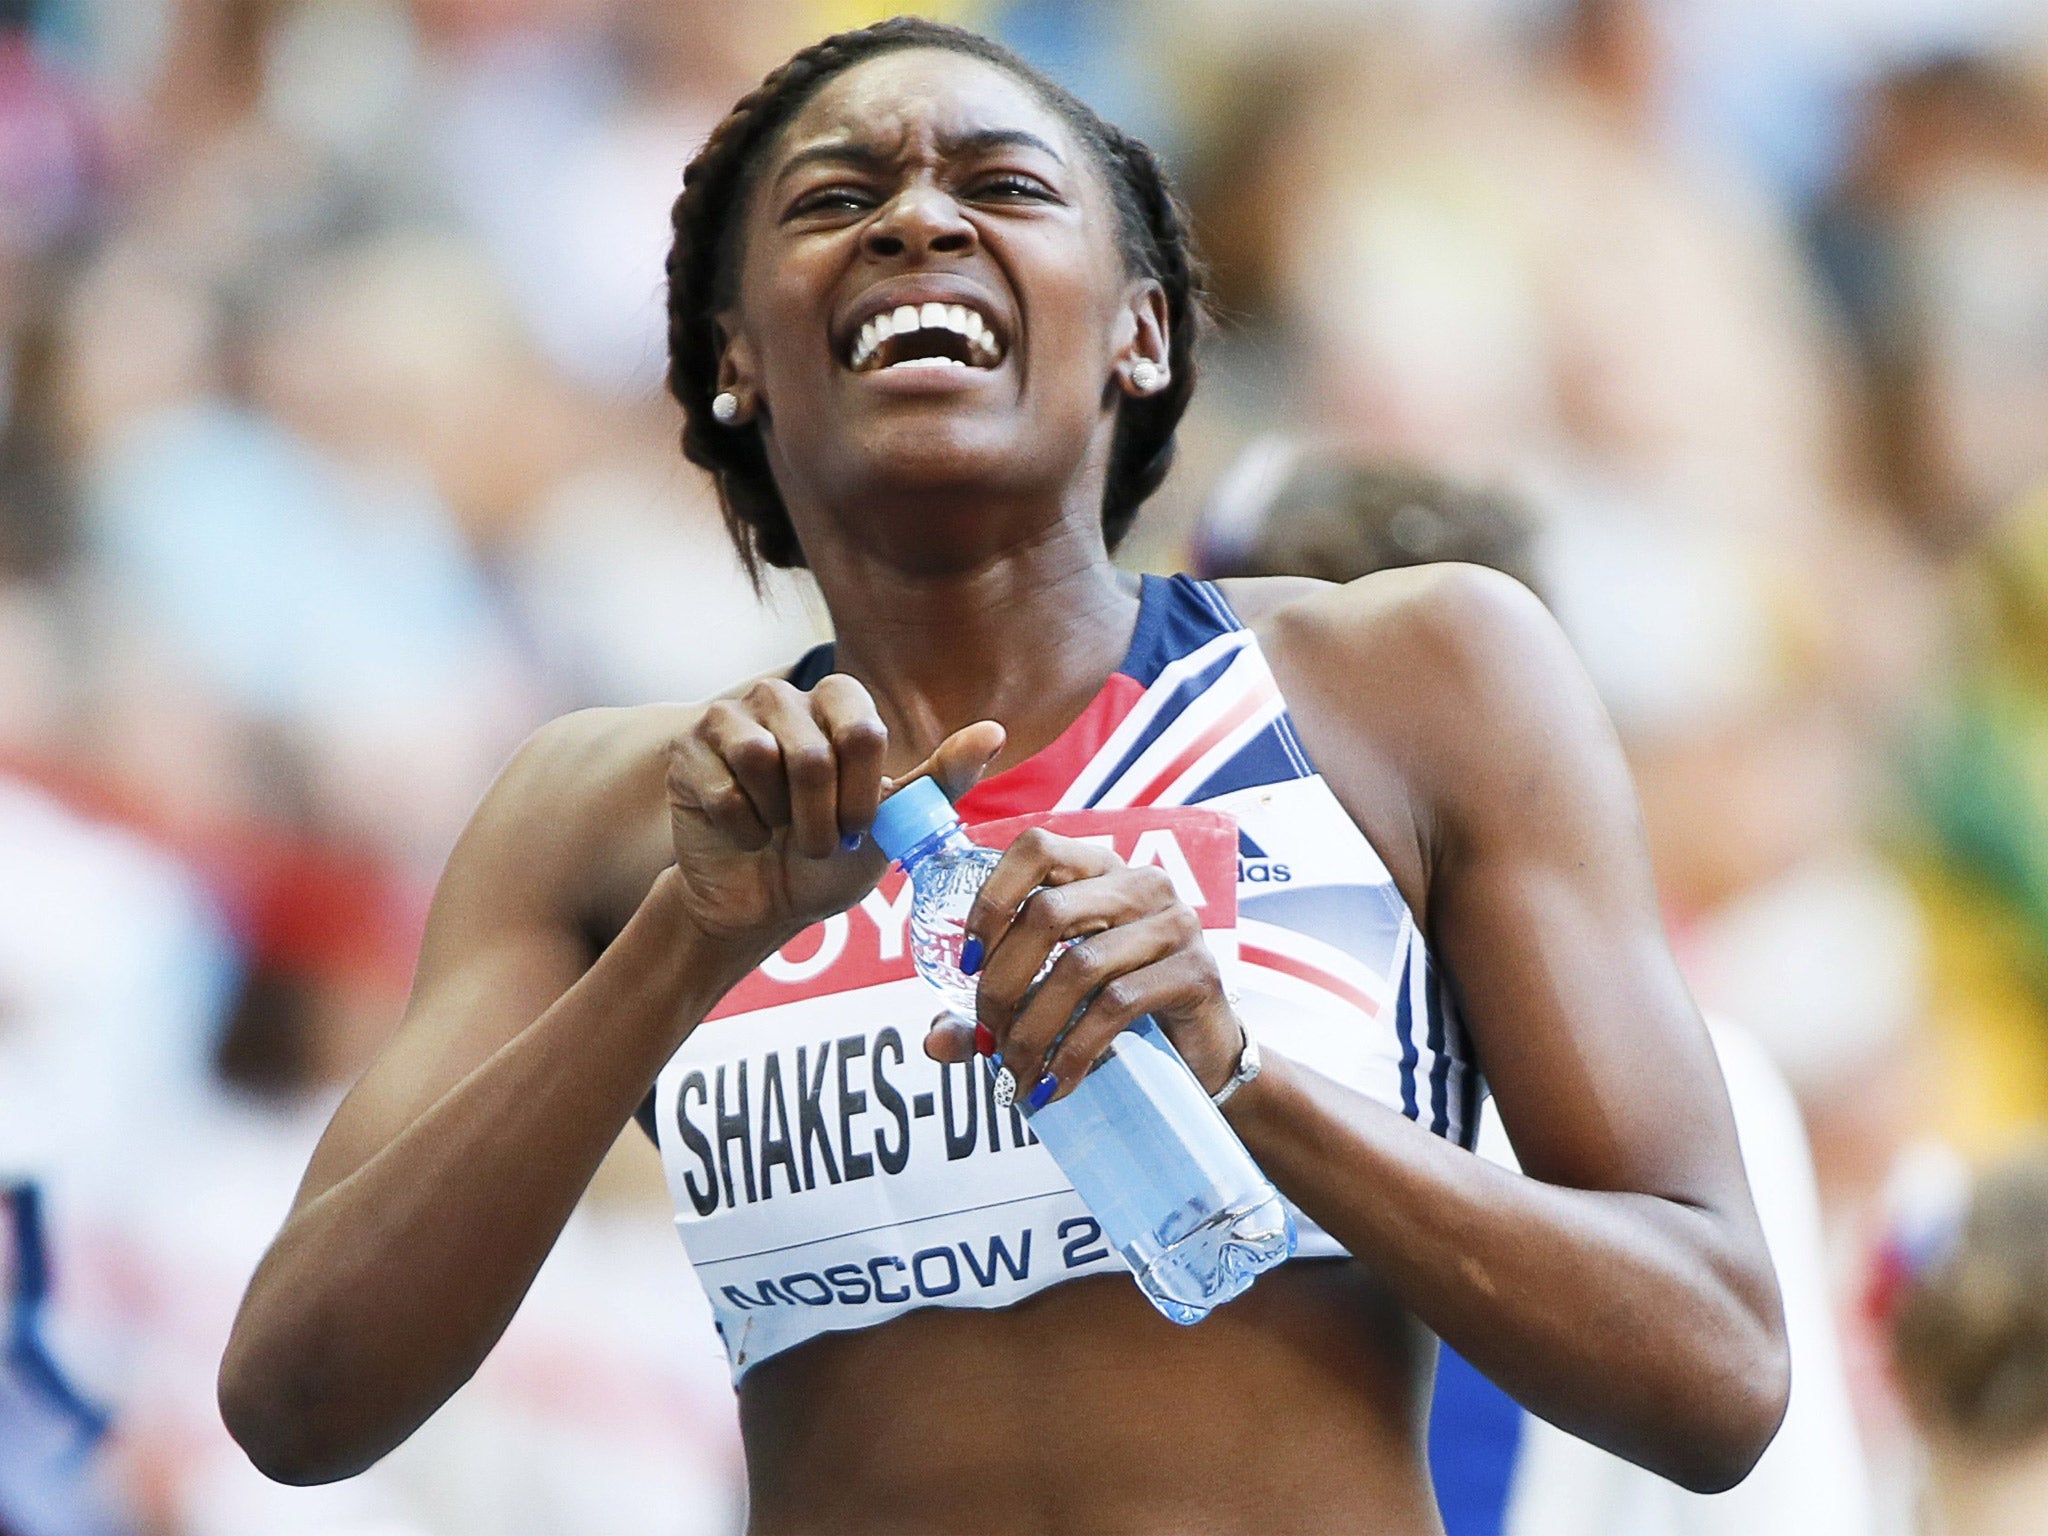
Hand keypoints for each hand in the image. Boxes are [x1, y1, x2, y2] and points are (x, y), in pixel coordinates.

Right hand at [666, 674, 1002, 960]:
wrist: (760, 902)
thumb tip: (996, 730)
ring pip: (761, 760)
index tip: (858, 827)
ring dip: (779, 822)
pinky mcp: (688, 751)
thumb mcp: (894, 824)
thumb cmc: (830, 857)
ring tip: (778, 832)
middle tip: (815, 840)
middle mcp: (781, 697)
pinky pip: (722, 791)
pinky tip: (741, 833)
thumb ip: (941, 778)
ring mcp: (728, 718)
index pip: (861, 729)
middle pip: (813, 752)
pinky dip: (741, 831)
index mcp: (836, 702)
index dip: (862, 794)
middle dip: (821, 818)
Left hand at [922, 829, 1241, 1107]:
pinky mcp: (1196, 972)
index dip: (990, 899)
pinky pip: (1117, 1006)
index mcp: (1099, 868)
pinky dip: (1073, 1052)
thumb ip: (994, 1014)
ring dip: (1033, 1029)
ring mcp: (1175, 922)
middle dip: (1002, 984)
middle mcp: (1141, 882)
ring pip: (1079, 965)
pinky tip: (1055, 1084)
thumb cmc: (1118, 1013)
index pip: (1035, 848)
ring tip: (1014, 1074)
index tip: (966, 962)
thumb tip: (934, 1044)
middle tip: (989, 1037)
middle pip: (1047, 912)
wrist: (1201, 1054)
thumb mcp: (1051, 1002)